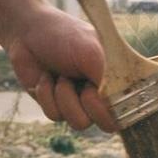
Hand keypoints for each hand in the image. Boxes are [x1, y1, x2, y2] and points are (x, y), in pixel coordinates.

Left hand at [9, 0, 115, 131]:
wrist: (28, 31)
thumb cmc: (65, 36)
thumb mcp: (92, 52)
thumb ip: (108, 79)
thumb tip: (113, 103)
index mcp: (118, 81)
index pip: (130, 110)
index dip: (117, 109)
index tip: (102, 93)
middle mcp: (102, 96)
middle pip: (108, 125)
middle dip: (92, 106)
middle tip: (85, 88)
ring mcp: (79, 104)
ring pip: (80, 123)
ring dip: (66, 97)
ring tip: (61, 76)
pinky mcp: (57, 107)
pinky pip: (56, 116)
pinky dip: (48, 95)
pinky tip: (46, 78)